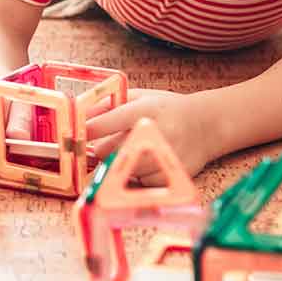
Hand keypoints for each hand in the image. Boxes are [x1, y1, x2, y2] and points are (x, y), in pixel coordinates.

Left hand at [85, 88, 208, 185]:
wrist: (207, 125)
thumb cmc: (167, 109)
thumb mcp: (141, 97)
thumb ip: (109, 105)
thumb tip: (79, 116)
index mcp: (146, 110)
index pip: (106, 123)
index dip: (86, 131)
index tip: (74, 136)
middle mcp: (156, 133)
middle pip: (109, 151)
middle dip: (99, 151)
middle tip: (100, 147)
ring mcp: (164, 157)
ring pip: (122, 170)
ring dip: (117, 165)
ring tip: (128, 152)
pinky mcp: (170, 177)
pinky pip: (138, 183)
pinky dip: (135, 177)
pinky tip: (145, 164)